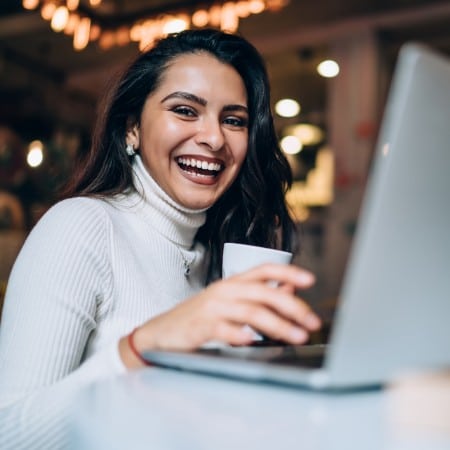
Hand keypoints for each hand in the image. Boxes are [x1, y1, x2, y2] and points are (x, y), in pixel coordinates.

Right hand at [120, 263, 320, 367]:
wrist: (161, 332)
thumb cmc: (199, 317)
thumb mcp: (230, 301)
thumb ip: (258, 294)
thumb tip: (289, 287)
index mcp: (233, 282)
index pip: (265, 269)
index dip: (288, 271)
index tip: (310, 280)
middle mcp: (225, 290)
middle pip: (264, 292)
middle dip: (293, 307)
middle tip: (311, 322)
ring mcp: (212, 307)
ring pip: (251, 312)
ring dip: (278, 325)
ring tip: (295, 336)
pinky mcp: (201, 326)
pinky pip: (224, 329)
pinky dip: (239, 335)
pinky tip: (252, 342)